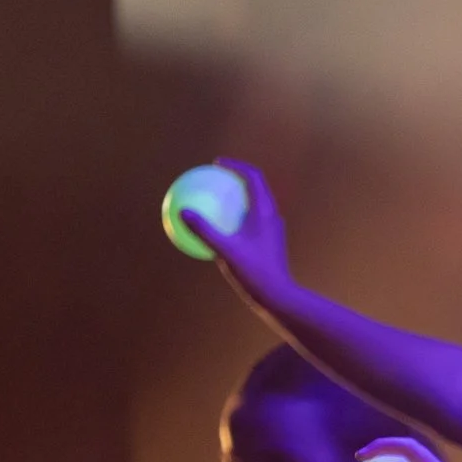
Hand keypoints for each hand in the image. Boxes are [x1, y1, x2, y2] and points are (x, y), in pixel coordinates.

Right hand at [189, 158, 293, 301]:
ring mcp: (271, 231)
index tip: (217, 163)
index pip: (254, 177)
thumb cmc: (255, 273)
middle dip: (235, 178)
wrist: (278, 298)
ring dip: (235, 198)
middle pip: (255, 188)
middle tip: (213, 176)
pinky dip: (233, 219)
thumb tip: (182, 211)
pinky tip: (214, 230)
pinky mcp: (268, 244)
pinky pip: (249, 223)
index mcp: (266, 212)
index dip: (236, 166)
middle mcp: (272, 218)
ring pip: (253, 206)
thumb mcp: (226, 251)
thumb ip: (204, 230)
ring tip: (213, 199)